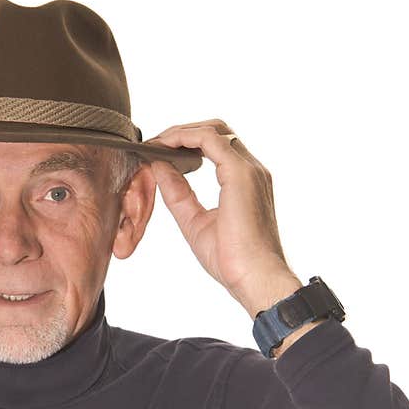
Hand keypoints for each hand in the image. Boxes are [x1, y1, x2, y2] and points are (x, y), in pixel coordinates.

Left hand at [145, 119, 301, 318]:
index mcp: (245, 182)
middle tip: (154, 144)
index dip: (187, 142)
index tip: (159, 150)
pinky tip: (163, 147)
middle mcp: (251, 170)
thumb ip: (178, 193)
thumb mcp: (194, 221)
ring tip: (156, 143)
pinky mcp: (240, 174)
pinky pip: (208, 140)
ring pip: (213, 130)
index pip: (217, 147)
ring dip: (180, 132)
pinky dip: (183, 137)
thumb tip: (159, 168)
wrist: (254, 278)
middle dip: (183, 132)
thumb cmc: (232, 259)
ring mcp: (248, 170)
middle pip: (217, 131)